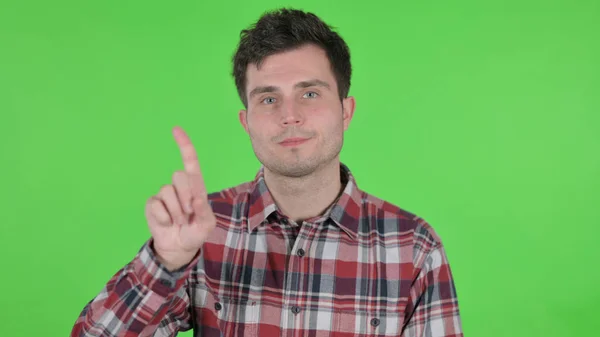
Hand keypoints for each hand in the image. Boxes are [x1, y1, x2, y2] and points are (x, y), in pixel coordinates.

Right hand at [144, 126, 216, 270]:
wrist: (179, 248)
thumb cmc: (196, 233)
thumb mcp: (206, 225)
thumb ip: (204, 210)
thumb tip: (196, 198)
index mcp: (196, 187)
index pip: (191, 163)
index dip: (184, 146)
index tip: (175, 129)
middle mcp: (180, 187)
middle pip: (179, 176)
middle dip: (185, 197)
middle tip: (189, 214)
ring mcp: (164, 195)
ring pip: (167, 191)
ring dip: (175, 211)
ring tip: (179, 221)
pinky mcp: (152, 204)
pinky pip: (156, 205)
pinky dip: (164, 218)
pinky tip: (167, 223)